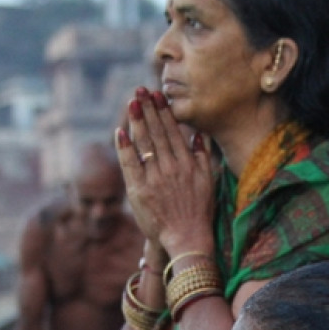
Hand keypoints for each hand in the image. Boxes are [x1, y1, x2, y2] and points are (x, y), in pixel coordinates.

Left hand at [116, 87, 215, 258]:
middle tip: (141, 90)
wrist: (187, 239)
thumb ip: (203, 157)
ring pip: (144, 144)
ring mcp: (155, 179)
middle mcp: (171, 168)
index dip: (164, 112)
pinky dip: (125, 148)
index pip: (173, 132)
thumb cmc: (199, 212)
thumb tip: (198, 135)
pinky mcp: (139, 191)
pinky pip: (130, 165)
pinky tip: (120, 132)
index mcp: (188, 164)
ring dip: (137, 121)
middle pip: (157, 133)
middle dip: (149, 109)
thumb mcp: (208, 182)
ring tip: (132, 102)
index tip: (158, 95)